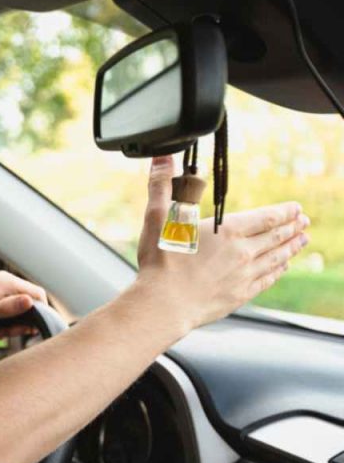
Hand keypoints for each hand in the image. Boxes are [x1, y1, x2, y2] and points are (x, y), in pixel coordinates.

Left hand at [0, 271, 47, 337]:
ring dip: (17, 323)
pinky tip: (0, 330)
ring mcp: (2, 288)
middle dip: (26, 320)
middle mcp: (6, 281)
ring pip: (23, 307)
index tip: (28, 329)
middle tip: (11, 333)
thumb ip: (8, 307)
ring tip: (3, 333)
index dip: (40, 312)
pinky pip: (13, 308)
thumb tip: (30, 300)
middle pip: (32, 301)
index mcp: (7, 282)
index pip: (38, 294)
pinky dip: (10, 321)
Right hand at [135, 155, 309, 328]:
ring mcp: (244, 275)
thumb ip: (162, 186)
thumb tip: (162, 157)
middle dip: (292, 227)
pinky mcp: (240, 295)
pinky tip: (282, 267)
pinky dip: (278, 271)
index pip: (265, 217)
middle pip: (276, 237)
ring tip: (302, 240)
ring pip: (276, 258)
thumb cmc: (160, 263)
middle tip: (305, 221)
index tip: (296, 207)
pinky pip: (267, 280)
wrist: (163, 305)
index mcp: (226, 231)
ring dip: (291, 247)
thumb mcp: (157, 219)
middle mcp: (242, 252)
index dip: (284, 211)